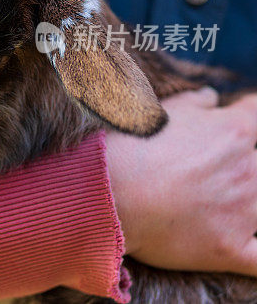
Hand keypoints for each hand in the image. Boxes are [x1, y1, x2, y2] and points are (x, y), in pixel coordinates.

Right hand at [106, 86, 256, 275]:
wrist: (106, 192)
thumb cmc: (129, 147)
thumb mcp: (161, 111)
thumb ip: (195, 103)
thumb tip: (212, 97)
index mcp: (235, 131)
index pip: (256, 114)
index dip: (244, 121)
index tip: (230, 128)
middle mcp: (250, 169)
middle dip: (242, 164)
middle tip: (208, 170)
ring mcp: (246, 212)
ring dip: (247, 201)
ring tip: (215, 202)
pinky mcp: (233, 250)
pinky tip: (246, 241)